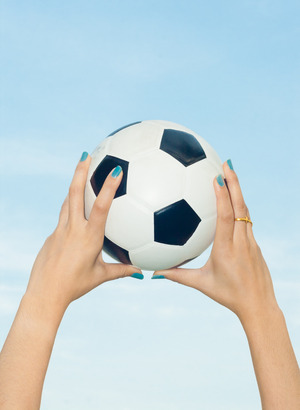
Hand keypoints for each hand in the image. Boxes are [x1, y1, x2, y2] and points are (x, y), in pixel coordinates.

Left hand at [25, 152, 142, 310]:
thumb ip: (122, 270)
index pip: (101, 207)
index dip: (108, 188)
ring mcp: (59, 230)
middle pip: (74, 194)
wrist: (45, 294)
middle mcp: (73, 229)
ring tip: (79, 170)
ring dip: (73, 185)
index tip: (115, 170)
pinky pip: (62, 216)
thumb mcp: (101, 276)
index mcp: (89, 237)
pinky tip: (74, 206)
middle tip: (85, 155)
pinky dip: (69, 206)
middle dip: (80, 172)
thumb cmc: (75, 286)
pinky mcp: (52, 235)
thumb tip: (142, 272)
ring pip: (66, 201)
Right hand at [152, 159, 278, 322]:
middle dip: (234, 183)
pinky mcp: (255, 244)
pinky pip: (247, 221)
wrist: (259, 305)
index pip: (226, 217)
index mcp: (226, 249)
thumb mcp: (201, 284)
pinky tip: (234, 198)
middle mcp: (241, 242)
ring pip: (246, 212)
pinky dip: (240, 206)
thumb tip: (154, 272)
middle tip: (227, 163)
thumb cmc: (228, 295)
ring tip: (231, 173)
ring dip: (238, 191)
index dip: (222, 196)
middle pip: (240, 207)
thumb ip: (177, 276)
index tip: (217, 178)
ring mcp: (251, 242)